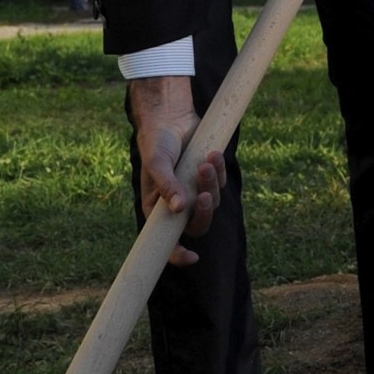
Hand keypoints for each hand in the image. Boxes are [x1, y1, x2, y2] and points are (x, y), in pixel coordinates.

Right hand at [129, 74, 223, 264]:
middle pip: (197, 224)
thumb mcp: (156, 163)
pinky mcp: (206, 177)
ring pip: (211, 201)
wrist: (169, 116)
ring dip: (211, 184)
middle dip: (203, 213)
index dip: (178, 254)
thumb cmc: (155, 141)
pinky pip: (218, 182)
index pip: (167, 240)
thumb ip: (167, 185)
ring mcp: (193, 191)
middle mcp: (177, 204)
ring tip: (206, 161)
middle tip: (203, 195)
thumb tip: (179, 209)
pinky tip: (213, 154)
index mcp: (158, 209)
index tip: (192, 257)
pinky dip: (218, 170)